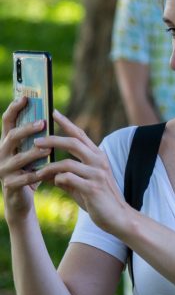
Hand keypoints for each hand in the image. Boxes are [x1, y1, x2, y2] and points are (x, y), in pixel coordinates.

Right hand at [0, 96, 49, 219]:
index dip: (14, 108)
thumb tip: (50, 113)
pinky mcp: (10, 184)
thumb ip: (36, 136)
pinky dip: (39, 174)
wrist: (20, 198)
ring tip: (49, 148)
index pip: (7, 121)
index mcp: (7, 142)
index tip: (25, 97)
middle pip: (12, 136)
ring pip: (20, 158)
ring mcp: (4, 169)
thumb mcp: (31, 151)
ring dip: (35, 152)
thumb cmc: (30, 169)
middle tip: (42, 122)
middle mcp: (2, 153)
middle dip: (26, 129)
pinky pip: (26, 177)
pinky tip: (50, 171)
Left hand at [33, 110, 132, 236]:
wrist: (117, 217)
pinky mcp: (93, 187)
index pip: (80, 135)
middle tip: (35, 141)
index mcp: (98, 156)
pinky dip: (57, 180)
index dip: (66, 123)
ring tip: (36, 171)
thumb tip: (48, 172)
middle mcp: (99, 161)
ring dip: (48, 166)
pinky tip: (52, 183)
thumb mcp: (81, 184)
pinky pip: (68, 179)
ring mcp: (97, 174)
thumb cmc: (98, 200)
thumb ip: (67, 176)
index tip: (52, 112)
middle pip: (73, 142)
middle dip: (52, 140)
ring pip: (67, 162)